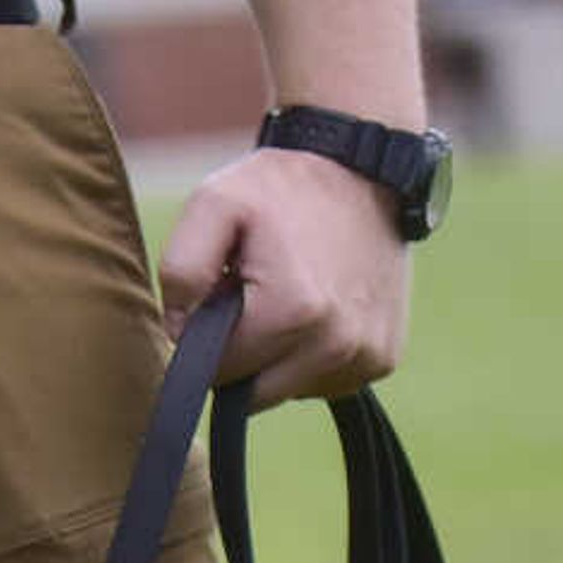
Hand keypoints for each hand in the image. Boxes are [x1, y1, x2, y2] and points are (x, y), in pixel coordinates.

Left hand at [158, 147, 411, 405]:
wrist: (364, 168)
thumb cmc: (283, 186)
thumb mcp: (214, 204)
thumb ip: (181, 269)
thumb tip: (179, 332)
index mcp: (290, 314)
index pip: (219, 373)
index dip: (208, 336)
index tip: (225, 293)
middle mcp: (335, 347)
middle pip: (255, 394)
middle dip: (244, 354)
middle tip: (255, 296)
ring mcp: (366, 357)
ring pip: (290, 391)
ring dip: (279, 358)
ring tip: (290, 297)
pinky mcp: (383, 358)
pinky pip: (327, 381)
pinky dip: (314, 356)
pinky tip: (320, 309)